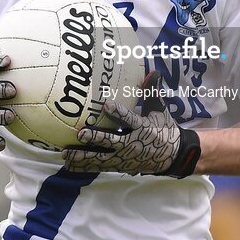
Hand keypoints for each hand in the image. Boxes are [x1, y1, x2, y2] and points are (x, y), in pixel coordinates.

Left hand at [62, 72, 201, 176]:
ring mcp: (124, 157)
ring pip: (101, 158)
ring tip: (67, 153)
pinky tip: (69, 165)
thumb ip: (153, 93)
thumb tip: (155, 72)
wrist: (172, 156)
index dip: (119, 113)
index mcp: (143, 129)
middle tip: (81, 134)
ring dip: (83, 156)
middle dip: (96, 138)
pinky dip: (84, 166)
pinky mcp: (119, 165)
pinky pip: (99, 167)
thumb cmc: (164, 129)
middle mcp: (132, 144)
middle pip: (112, 142)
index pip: (130, 120)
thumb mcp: (160, 111)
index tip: (107, 105)